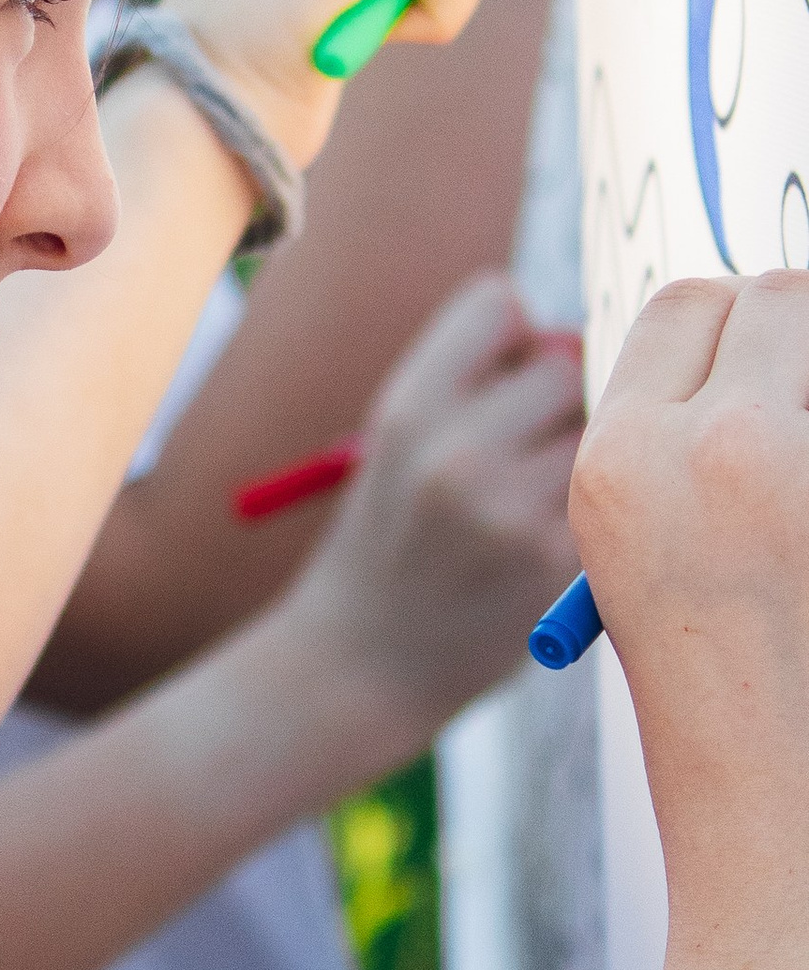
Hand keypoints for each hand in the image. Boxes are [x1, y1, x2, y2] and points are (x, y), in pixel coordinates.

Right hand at [281, 275, 581, 750]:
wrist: (359, 666)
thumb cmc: (388, 544)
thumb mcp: (394, 446)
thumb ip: (471, 386)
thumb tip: (578, 340)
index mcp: (406, 408)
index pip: (500, 303)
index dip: (516, 335)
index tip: (507, 376)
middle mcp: (453, 450)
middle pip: (565, 361)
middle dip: (558, 398)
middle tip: (529, 448)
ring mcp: (508, 509)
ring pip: (600, 429)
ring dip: (583, 456)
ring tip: (532, 504)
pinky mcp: (555, 563)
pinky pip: (609, 495)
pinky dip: (596, 510)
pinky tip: (549, 544)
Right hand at [571, 276, 808, 948]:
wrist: (789, 842)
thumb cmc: (729, 715)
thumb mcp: (653, 570)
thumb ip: (689, 454)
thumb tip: (779, 335)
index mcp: (619, 468)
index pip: (690, 303)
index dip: (736, 336)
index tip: (767, 381)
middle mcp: (713, 451)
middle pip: (785, 298)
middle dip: (807, 345)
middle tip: (801, 436)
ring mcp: (805, 477)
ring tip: (804, 512)